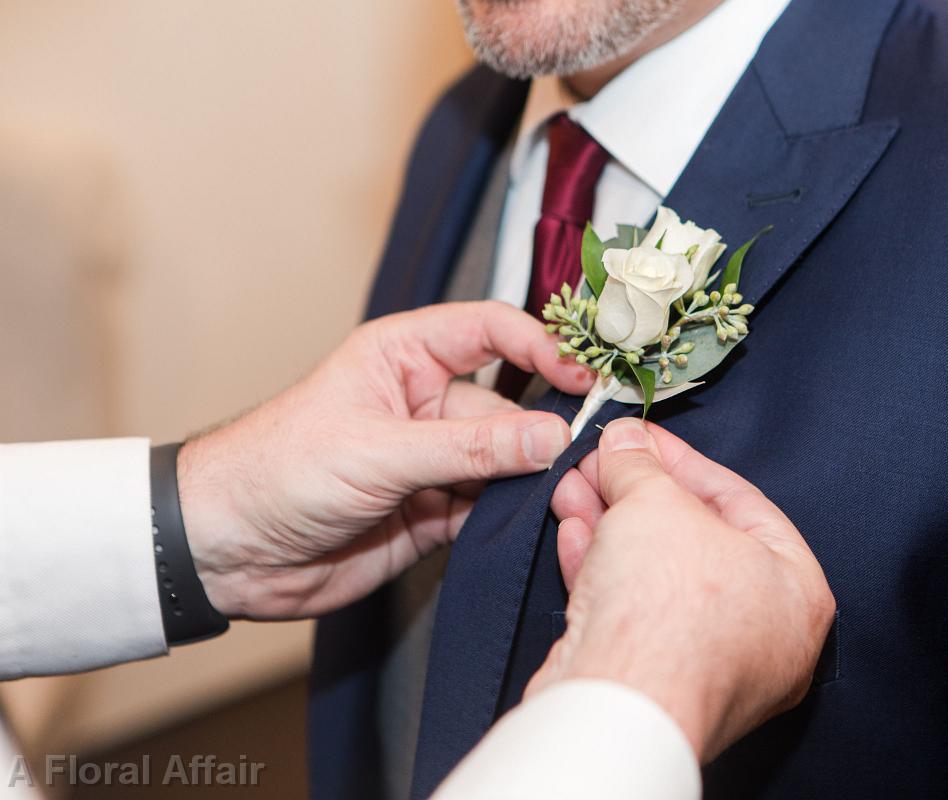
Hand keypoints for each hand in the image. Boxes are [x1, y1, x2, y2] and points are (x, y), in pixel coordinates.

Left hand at [177, 301, 592, 619]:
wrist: (225, 551)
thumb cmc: (277, 470)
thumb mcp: (379, 450)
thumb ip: (470, 447)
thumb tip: (550, 437)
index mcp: (405, 356)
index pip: (491, 332)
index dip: (542, 348)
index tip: (584, 378)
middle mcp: (425, 403)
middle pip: (509, 408)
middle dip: (542, 433)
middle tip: (581, 458)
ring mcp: (431, 460)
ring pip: (506, 463)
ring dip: (530, 481)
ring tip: (560, 496)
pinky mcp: (433, 512)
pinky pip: (489, 509)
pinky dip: (509, 518)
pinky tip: (525, 525)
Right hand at [536, 419, 834, 761]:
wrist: (618, 705)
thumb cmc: (669, 609)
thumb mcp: (655, 502)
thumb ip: (641, 465)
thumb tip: (625, 442)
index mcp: (797, 590)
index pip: (741, 502)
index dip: (682, 460)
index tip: (643, 438)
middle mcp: (763, 635)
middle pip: (694, 539)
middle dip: (637, 494)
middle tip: (603, 461)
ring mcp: (708, 665)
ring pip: (656, 576)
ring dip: (611, 527)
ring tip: (575, 488)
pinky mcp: (655, 683)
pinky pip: (632, 612)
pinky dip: (601, 570)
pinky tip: (573, 533)